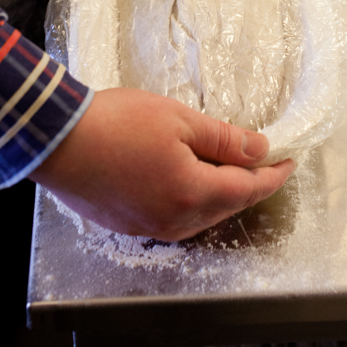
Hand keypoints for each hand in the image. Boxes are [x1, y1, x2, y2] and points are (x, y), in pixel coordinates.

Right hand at [29, 87, 294, 240]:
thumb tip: (259, 149)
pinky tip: (191, 181)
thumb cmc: (117, 124)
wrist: (58, 140)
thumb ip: (223, 138)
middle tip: (266, 163)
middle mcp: (175, 220)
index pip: (247, 188)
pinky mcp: (130, 224)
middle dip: (251, 185)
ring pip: (202, 216)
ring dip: (222, 194)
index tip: (288, 160)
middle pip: (227, 206)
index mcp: (192, 193)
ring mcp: (150, 227)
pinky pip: (176, 218)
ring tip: (232, 169)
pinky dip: (194, 200)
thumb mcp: (179, 119)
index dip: (272, 175)